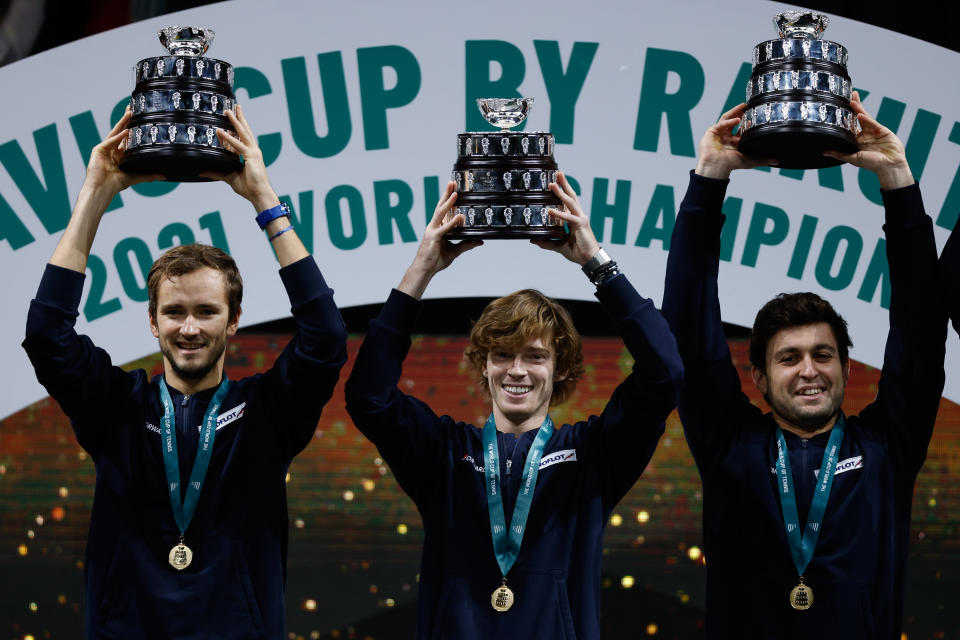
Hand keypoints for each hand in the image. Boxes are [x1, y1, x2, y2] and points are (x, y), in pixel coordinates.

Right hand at [82, 107, 161, 197]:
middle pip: (121, 131)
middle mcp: (112, 150)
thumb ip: (149, 176)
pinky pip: (110, 141)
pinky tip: (126, 131)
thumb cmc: (115, 185)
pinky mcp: (98, 149)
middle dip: (126, 120)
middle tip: (133, 108)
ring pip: (115, 132)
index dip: (133, 129)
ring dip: (122, 122)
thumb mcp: (135, 177)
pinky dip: (118, 136)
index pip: (128, 139)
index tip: (140, 119)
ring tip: (130, 112)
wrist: (102, 189)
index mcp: (119, 155)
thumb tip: (164, 176)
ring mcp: (104, 148)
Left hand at [203, 104, 278, 210]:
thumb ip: (215, 173)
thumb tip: (201, 172)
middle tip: (235, 106)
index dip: (234, 128)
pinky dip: (229, 138)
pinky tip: (221, 131)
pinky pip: (238, 145)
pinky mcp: (251, 157)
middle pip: (245, 130)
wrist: (259, 194)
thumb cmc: (249, 187)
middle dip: (240, 118)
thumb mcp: (228, 177)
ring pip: (243, 133)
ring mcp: (253, 152)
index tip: (229, 119)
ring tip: (228, 111)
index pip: (240, 138)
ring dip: (235, 121)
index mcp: (249, 154)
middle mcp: (253, 151)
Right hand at [396, 182, 481, 298]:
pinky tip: (459, 217)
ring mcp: (432, 231)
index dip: (448, 198)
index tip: (454, 188)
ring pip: (440, 214)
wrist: (425, 270)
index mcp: (437, 228)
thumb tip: (480, 241)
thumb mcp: (455, 251)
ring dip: (448, 203)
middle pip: (440, 207)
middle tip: (453, 182)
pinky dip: (452, 223)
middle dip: (446, 194)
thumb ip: (466, 244)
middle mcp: (434, 226)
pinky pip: (444, 229)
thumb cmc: (435, 260)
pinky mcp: (434, 238)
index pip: (443, 210)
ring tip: (455, 193)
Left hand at [532, 171, 599, 265]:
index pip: (567, 202)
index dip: (562, 192)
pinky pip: (569, 218)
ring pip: (570, 203)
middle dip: (564, 185)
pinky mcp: (581, 225)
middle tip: (557, 173)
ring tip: (552, 184)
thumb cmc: (578, 252)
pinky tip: (550, 210)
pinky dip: (559, 214)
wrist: (589, 259)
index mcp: (574, 219)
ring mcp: (581, 219)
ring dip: (561, 193)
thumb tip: (533, 240)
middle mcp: (578, 216)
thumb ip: (546, 242)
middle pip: (571, 196)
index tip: (555, 182)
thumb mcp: (558, 246)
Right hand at [695, 103, 775, 178]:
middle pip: (733, 122)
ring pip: (727, 119)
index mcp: (734, 144)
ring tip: (742, 106)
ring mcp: (719, 134)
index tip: (754, 117)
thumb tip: (777, 161)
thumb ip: (763, 160)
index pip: (742, 130)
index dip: (747, 123)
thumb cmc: (730, 165)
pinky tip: (736, 119)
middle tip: (747, 107)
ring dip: (734, 112)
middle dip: (740, 113)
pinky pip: (721, 123)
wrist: (717, 166)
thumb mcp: (751, 160)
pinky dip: (729, 121)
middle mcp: (726, 138)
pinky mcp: (712, 132)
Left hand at [823, 91, 913, 189]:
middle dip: (853, 106)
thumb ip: (839, 154)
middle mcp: (865, 134)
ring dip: (858, 108)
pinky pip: (873, 123)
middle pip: (857, 117)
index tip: (838, 108)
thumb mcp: (853, 158)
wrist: (890, 166)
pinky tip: (860, 114)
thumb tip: (824, 152)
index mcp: (857, 140)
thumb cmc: (872, 164)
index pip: (849, 125)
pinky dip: (866, 119)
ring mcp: (874, 131)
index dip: (844, 117)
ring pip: (865, 117)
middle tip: (847, 96)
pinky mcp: (882, 130)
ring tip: (852, 100)